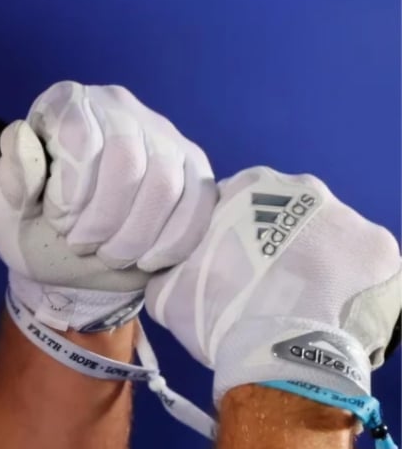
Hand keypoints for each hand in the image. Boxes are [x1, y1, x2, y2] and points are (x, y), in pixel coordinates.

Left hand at [0, 81, 217, 331]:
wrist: (72, 256)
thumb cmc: (31, 226)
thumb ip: (8, 177)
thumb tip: (20, 135)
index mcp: (62, 103)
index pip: (78, 135)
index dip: (70, 191)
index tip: (58, 222)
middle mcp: (115, 105)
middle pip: (127, 158)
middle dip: (105, 217)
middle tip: (83, 245)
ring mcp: (159, 133)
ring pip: (165, 180)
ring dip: (137, 233)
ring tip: (111, 256)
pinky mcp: (192, 166)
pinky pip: (198, 199)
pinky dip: (173, 239)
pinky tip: (147, 260)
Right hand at [145, 166, 401, 404]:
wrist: (283, 352)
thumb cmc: (222, 310)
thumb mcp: (169, 290)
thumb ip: (166, 268)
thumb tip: (160, 269)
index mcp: (247, 186)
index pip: (232, 205)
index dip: (227, 239)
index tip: (225, 270)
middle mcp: (302, 188)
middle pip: (284, 217)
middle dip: (275, 245)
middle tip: (262, 288)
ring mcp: (349, 216)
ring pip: (325, 239)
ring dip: (312, 263)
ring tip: (299, 305)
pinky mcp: (382, 252)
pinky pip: (359, 268)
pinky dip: (346, 286)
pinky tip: (330, 312)